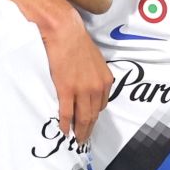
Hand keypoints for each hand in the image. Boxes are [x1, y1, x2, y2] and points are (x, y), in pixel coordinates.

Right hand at [44, 13, 111, 140]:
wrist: (64, 30)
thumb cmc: (76, 41)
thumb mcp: (94, 59)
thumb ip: (94, 74)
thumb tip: (87, 83)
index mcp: (105, 80)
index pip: (101, 105)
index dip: (94, 116)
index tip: (88, 122)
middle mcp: (97, 87)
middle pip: (93, 115)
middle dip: (88, 129)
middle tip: (83, 139)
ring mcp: (82, 90)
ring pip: (83, 117)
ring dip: (79, 131)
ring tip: (75, 139)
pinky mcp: (67, 89)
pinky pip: (67, 113)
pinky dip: (66, 124)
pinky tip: (64, 131)